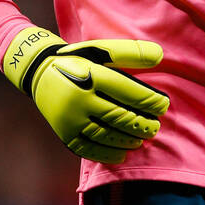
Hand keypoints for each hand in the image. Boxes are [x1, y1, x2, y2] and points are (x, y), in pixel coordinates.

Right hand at [3, 27, 168, 162]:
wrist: (40, 73)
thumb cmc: (80, 61)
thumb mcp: (101, 50)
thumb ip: (131, 52)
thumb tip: (160, 55)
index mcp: (91, 75)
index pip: (127, 91)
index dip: (150, 101)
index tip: (163, 105)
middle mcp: (79, 98)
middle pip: (118, 116)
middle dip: (141, 124)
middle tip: (155, 127)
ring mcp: (70, 119)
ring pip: (106, 135)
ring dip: (128, 140)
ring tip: (142, 139)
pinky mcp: (64, 134)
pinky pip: (89, 149)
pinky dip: (108, 154)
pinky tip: (123, 153)